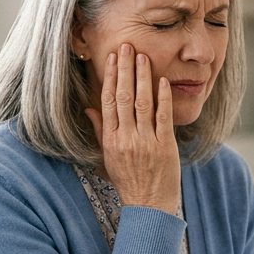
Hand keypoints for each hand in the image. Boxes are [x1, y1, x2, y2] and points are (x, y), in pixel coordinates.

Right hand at [84, 44, 179, 214]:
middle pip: (122, 96)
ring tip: (142, 56)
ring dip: (142, 77)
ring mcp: (145, 142)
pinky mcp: (164, 147)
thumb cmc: (129, 182)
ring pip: (141, 103)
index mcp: (110, 140)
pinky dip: (162, 97)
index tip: (112, 58)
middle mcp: (126, 138)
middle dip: (124, 69)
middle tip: (126, 46)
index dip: (109, 77)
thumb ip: (100, 131)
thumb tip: (89, 109)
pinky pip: (162, 117)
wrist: (148, 207)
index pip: (107, 101)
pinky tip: (161, 80)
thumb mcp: (107, 158)